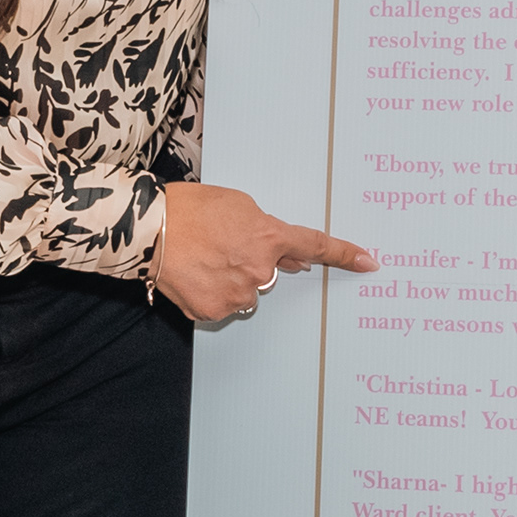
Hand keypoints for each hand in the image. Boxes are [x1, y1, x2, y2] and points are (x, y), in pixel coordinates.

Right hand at [156, 182, 376, 323]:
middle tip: (222, 246)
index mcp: (269, 238)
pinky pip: (223, 305)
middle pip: (270, 274)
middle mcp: (259, 271)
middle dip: (253, 263)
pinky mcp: (213, 311)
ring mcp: (237, 294)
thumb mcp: (239, 206)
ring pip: (246, 292)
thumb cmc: (191, 209)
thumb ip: (269, 231)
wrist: (149, 229)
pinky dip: (211, 293)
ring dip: (232, 280)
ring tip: (203, 259)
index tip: (368, 262)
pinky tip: (194, 274)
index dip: (344, 254)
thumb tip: (292, 258)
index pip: (315, 246)